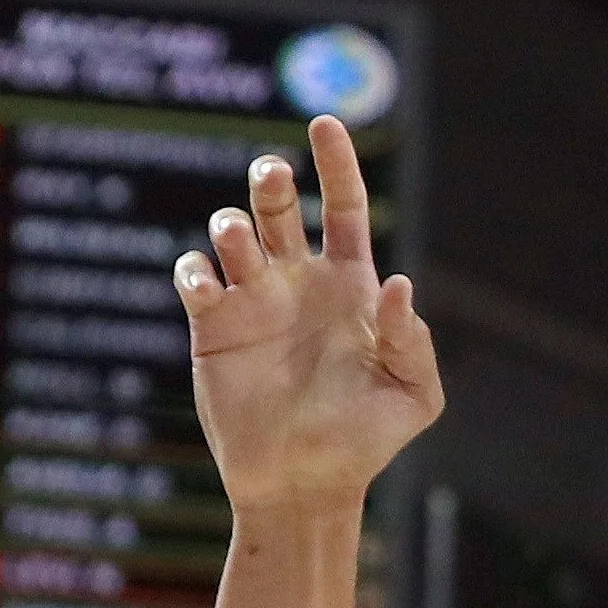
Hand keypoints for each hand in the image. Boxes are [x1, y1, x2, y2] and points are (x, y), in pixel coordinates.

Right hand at [176, 114, 439, 517]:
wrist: (304, 483)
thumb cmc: (365, 441)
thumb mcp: (412, 396)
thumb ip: (412, 340)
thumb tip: (398, 283)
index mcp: (350, 287)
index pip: (344, 208)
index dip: (336, 164)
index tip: (325, 124)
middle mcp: (298, 283)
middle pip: (280, 208)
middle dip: (271, 182)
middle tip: (270, 175)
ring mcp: (253, 301)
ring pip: (233, 233)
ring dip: (233, 226)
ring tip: (239, 243)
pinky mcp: (212, 328)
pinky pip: (195, 278)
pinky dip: (195, 270)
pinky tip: (208, 286)